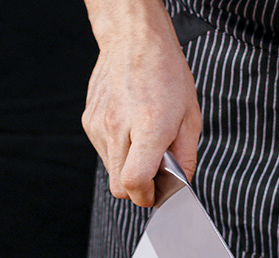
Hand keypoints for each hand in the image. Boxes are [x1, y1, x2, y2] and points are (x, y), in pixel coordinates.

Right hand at [82, 3, 200, 206]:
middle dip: (138, 188)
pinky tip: (130, 130)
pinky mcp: (88, 121)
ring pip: (111, 171)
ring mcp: (99, 124)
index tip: (156, 193)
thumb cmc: (165, 74)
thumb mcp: (190, 118)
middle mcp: (118, 126)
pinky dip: (118, 151)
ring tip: (143, 141)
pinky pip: (104, 153)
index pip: (134, 182)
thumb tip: (180, 184)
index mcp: (148, 126)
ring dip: (128, 167)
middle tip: (153, 172)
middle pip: (120, 186)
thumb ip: (186, 158)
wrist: (134, 40)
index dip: (146, 196)